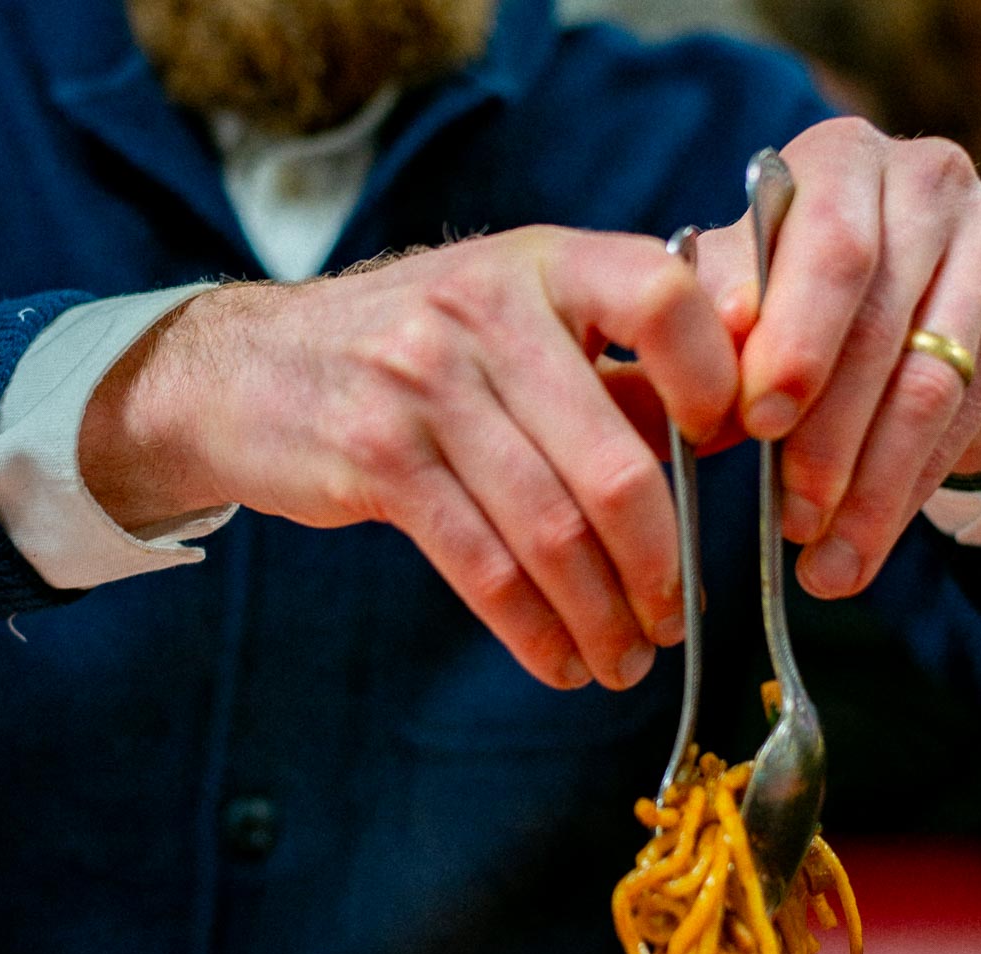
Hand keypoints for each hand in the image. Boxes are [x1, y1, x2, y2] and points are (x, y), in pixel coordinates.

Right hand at [79, 230, 737, 688]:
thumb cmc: (412, 353)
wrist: (246, 368)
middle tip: (676, 620)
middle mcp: (489, 309)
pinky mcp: (378, 456)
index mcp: (547, 262)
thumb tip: (734, 427)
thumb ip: (614, 366)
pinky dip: (534, 632)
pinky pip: (482, 567)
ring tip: (624, 662)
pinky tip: (560, 663)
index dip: (715, 384)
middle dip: (661, 567)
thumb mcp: (513, 318)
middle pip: (614, 466)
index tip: (726, 456)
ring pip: (551, 532)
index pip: (666, 297)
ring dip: (601, 617)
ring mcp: (426, 381)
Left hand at [695, 118, 980, 597]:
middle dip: (828, 437)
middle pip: (880, 325)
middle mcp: (925, 180)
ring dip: (870, 488)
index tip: (757, 424)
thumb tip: (689, 387)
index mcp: (840, 161)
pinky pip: (960, 424)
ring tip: (825, 563)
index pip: (829, 249)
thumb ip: (716, 331)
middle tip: (791, 518)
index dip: (795, 341)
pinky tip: (864, 549)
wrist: (916, 305)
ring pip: (928, 386)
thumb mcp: (744, 302)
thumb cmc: (794, 304)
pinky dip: (905, 498)